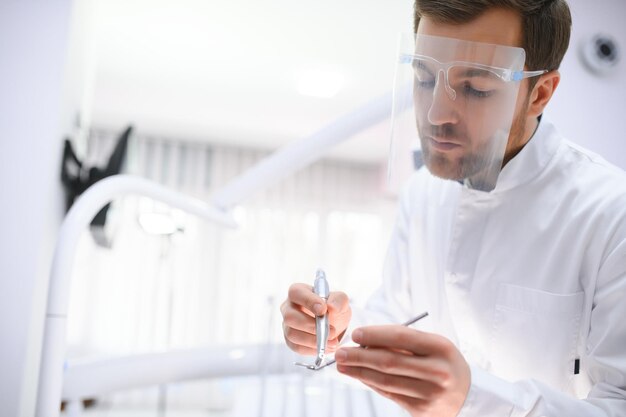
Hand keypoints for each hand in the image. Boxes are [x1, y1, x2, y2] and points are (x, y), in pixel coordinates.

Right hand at [280, 283, 351, 355]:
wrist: (335, 324)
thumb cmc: (333, 308)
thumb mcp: (341, 301)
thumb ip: (339, 300)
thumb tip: (331, 307)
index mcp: (298, 292)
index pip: (296, 293)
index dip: (308, 301)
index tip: (323, 310)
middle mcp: (288, 307)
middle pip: (290, 317)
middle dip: (311, 325)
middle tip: (331, 331)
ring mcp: (287, 325)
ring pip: (292, 334)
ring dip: (313, 340)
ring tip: (332, 342)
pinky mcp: (290, 340)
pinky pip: (296, 347)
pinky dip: (312, 349)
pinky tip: (325, 347)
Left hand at [334, 325, 469, 416]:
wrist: (467, 396)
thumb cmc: (444, 363)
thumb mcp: (434, 345)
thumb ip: (404, 341)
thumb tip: (367, 341)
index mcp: (441, 347)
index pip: (401, 337)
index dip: (374, 335)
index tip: (356, 334)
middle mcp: (437, 371)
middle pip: (389, 361)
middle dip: (359, 356)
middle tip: (340, 352)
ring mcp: (430, 393)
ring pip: (385, 381)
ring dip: (359, 372)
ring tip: (342, 365)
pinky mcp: (422, 410)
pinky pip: (389, 394)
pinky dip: (371, 384)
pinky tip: (360, 376)